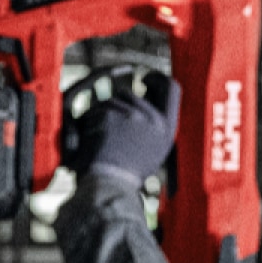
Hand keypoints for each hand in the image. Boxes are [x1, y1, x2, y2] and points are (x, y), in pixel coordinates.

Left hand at [63, 72, 179, 184]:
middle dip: (117, 106)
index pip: (172, 88)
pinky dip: (89, 122)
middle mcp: (154, 119)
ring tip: (101, 141)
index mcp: (168, 128)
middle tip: (107, 126)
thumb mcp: (154, 150)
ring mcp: (133, 115)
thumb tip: (145, 96)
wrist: (112, 185)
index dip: (157, 79)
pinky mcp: (113, 115)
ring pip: (111, 101)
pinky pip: (96, 109)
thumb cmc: (127, 175)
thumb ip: (153, 125)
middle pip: (131, 95)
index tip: (145, 78)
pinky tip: (91, 140)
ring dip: (101, 115)